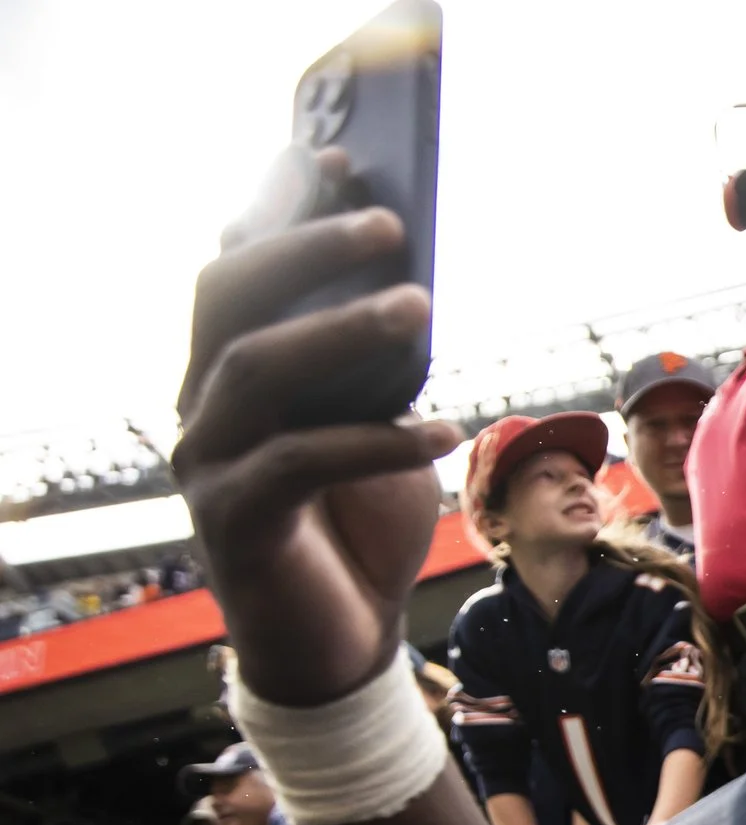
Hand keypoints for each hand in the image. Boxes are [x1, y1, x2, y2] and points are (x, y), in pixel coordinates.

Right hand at [171, 193, 461, 706]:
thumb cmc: (364, 526)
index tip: (337, 156)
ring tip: (422, 305)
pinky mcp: (233, 522)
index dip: (278, 207)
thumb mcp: (380, 428)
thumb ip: (378, 369)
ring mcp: (207, 462)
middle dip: (305, 248)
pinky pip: (299, 463)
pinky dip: (374, 441)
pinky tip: (441, 430)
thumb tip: (411, 289)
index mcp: (231, 369)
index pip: (238, 267)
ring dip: (340, 329)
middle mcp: (203, 405)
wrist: (344, 645)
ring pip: (254, 368)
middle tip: (388, 223)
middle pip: (229, 296)